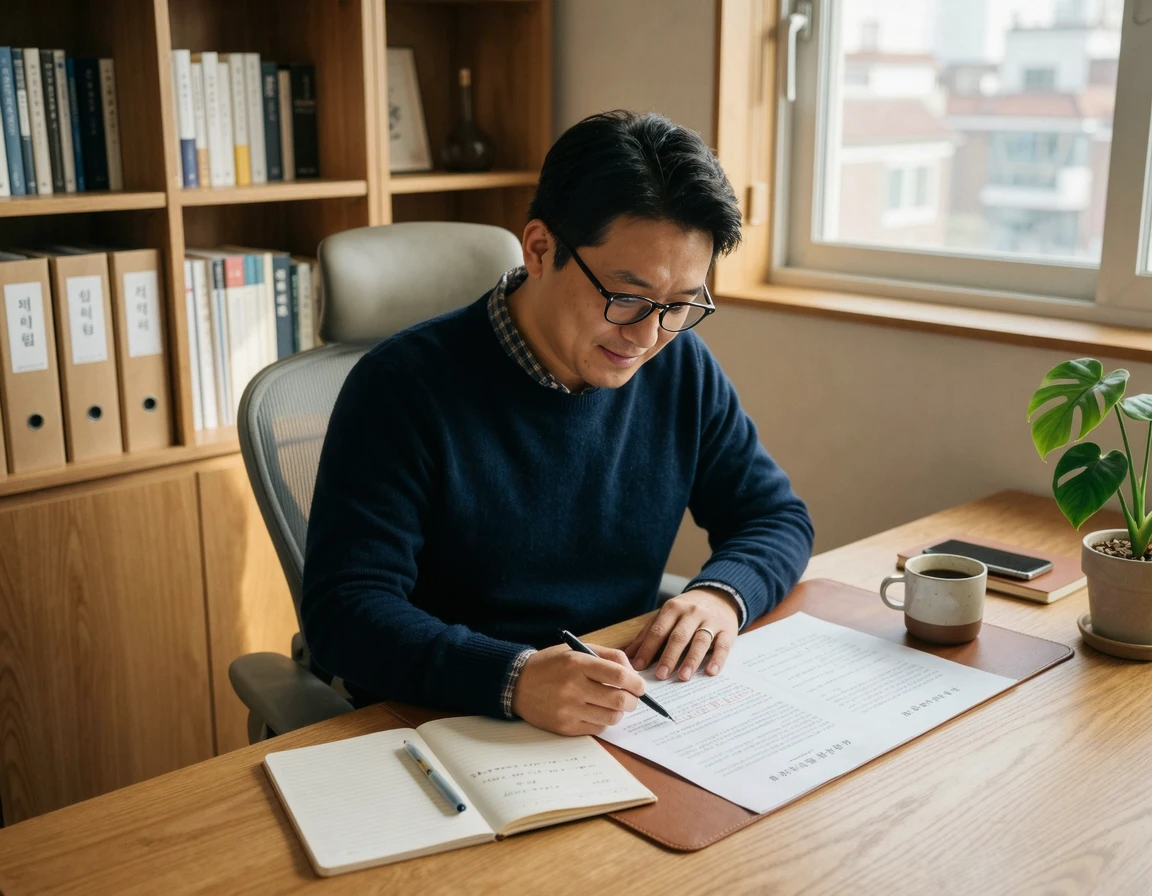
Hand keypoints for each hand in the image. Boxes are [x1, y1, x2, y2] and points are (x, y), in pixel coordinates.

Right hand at [511, 643, 645, 735]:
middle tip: (631, 698)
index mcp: (577, 663)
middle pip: (619, 700)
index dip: (636, 683)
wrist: (517, 684)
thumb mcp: (576, 650)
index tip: (640, 686)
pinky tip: (595, 712)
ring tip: (612, 704)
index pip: (619, 675)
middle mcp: (573, 687)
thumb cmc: (551, 665)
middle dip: (633, 701)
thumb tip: (633, 673)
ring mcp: (568, 709)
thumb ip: (607, 656)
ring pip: (611, 717)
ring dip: (619, 712)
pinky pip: (597, 729)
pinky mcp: (565, 727)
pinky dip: (603, 721)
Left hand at [624, 588, 739, 680]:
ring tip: (683, 677)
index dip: (648, 648)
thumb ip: (648, 634)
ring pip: (700, 641)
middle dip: (668, 656)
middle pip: (678, 636)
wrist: (719, 596)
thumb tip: (629, 655)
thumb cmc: (687, 611)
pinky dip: (717, 659)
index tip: (639, 667)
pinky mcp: (727, 630)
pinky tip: (710, 671)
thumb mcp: (667, 616)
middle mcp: (692, 613)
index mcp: (673, 609)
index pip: (658, 630)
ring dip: (691, 660)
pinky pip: (723, 645)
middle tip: (660, 675)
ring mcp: (710, 621)